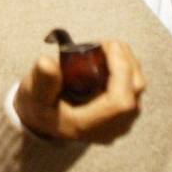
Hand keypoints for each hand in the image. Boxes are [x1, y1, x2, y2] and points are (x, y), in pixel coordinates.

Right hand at [13, 39, 146, 143]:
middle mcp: (110, 128)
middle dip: (126, 61)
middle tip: (106, 43)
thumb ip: (42, 80)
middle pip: (134, 92)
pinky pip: (134, 90)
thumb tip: (47, 61)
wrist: (43, 123)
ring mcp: (119, 124)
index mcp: (88, 125)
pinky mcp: (122, 116)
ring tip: (108, 48)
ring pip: (137, 90)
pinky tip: (112, 59)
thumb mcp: (34, 94)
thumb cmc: (39, 106)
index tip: (107, 46)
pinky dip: (127, 71)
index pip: (120, 101)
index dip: (121, 70)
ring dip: (128, 64)